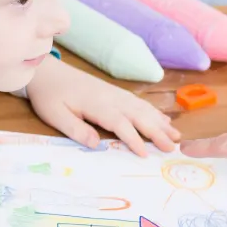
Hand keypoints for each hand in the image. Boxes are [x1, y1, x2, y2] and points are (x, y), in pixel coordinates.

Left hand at [26, 56, 179, 156]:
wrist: (48, 72)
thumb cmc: (50, 96)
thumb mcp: (55, 115)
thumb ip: (75, 129)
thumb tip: (96, 145)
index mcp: (97, 104)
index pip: (120, 123)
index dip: (134, 139)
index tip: (146, 154)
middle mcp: (111, 97)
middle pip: (138, 115)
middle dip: (157, 131)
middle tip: (173, 147)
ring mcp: (115, 93)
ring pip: (142, 108)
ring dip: (160, 121)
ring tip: (177, 135)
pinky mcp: (114, 92)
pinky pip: (138, 102)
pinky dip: (153, 111)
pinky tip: (163, 120)